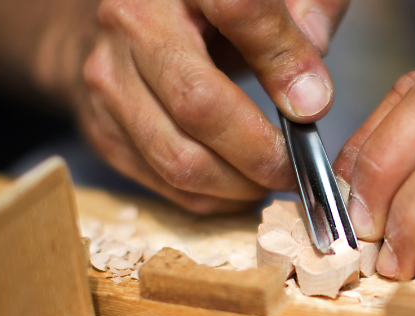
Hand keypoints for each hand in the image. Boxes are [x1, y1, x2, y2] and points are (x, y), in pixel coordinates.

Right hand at [63, 0, 347, 212]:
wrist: (124, 17)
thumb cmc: (209, 6)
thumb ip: (304, 16)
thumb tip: (311, 95)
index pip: (238, 9)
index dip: (282, 60)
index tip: (314, 106)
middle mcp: (133, 21)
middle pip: (198, 101)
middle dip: (260, 151)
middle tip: (296, 167)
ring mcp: (109, 77)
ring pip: (177, 156)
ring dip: (236, 185)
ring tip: (270, 180)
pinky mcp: (100, 126)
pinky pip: (161, 181)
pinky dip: (210, 197)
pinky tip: (239, 186)